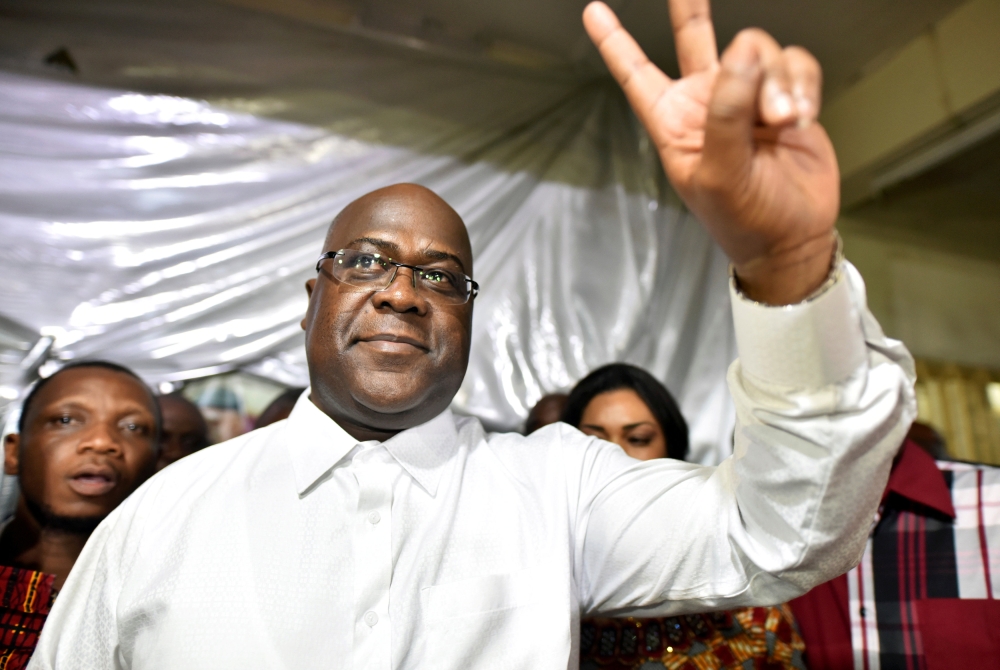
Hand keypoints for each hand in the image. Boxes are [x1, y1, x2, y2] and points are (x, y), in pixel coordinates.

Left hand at [583, 0, 838, 304]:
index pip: (637, 74)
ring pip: (759, 51)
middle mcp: (707, 101)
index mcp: (673, 122)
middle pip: (694, 36)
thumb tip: (744, 54)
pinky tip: (799, 116)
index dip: (615, 42)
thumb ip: (725, 114)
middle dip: (690, 5)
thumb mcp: (719, 174)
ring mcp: (747, 95)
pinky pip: (795, 62)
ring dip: (776, 83)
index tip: (593, 11)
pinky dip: (801, 84)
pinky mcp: (787, 94)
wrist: (794, 236)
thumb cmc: (745, 219)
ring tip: (780, 123)